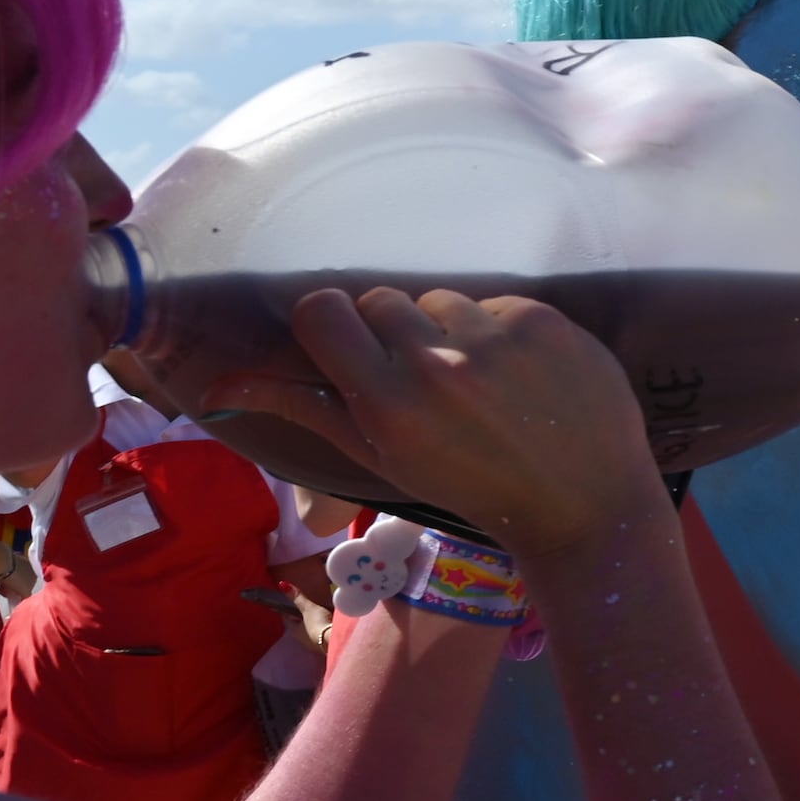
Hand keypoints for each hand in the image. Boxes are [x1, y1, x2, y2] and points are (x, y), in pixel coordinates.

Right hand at [204, 288, 661, 559]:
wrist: (583, 502)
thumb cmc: (471, 485)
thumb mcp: (381, 456)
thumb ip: (305, 410)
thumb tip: (215, 389)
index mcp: (386, 401)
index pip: (322, 309)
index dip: (333, 324)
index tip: (353, 347)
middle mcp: (437, 363)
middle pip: (380, 299)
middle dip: (394, 331)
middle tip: (425, 378)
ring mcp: (495, 338)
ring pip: (440, 298)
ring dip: (451, 329)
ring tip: (479, 380)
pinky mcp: (543, 320)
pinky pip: (496, 301)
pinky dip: (502, 330)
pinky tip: (522, 374)